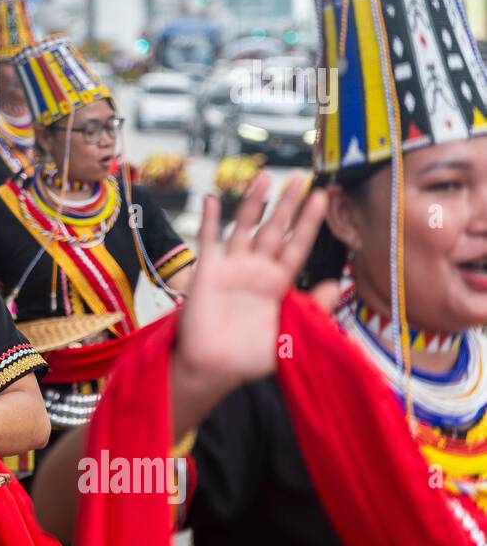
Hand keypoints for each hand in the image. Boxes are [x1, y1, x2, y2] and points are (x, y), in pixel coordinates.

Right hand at [174, 173, 327, 389]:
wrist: (213, 368)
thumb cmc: (250, 357)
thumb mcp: (291, 333)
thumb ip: (315, 310)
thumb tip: (338, 286)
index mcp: (278, 284)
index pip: (298, 245)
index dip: (310, 222)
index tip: (323, 198)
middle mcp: (256, 271)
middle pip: (275, 229)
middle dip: (288, 204)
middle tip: (301, 178)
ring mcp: (231, 268)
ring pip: (244, 227)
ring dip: (253, 202)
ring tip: (265, 177)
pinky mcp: (207, 271)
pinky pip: (208, 240)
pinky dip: (209, 220)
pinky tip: (211, 199)